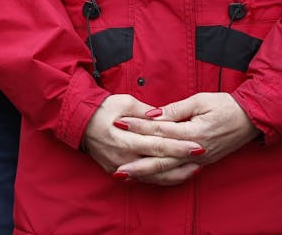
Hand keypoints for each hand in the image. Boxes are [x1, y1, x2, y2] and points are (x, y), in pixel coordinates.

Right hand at [81, 94, 200, 186]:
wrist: (79, 122)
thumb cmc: (102, 108)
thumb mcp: (123, 102)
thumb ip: (145, 112)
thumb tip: (163, 117)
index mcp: (123, 139)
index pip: (157, 145)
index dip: (178, 147)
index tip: (197, 146)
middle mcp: (123, 157)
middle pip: (158, 163)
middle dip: (182, 161)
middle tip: (202, 158)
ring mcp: (120, 167)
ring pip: (153, 176)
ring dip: (176, 173)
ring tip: (196, 168)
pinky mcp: (118, 172)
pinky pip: (144, 179)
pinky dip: (161, 178)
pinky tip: (176, 174)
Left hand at [114, 91, 259, 182]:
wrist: (252, 119)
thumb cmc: (226, 106)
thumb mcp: (201, 100)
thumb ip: (176, 109)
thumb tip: (153, 114)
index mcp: (194, 132)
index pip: (160, 131)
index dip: (138, 127)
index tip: (119, 124)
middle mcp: (196, 150)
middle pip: (162, 159)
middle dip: (138, 164)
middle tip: (116, 167)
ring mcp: (200, 159)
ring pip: (169, 170)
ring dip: (148, 174)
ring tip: (127, 176)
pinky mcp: (203, 162)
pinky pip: (179, 172)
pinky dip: (163, 176)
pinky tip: (149, 177)